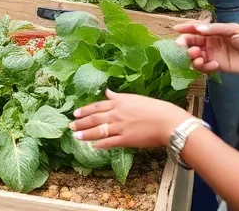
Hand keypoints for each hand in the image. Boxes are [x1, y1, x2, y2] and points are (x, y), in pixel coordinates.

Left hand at [70, 90, 192, 150]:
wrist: (168, 121)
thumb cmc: (155, 108)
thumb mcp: (134, 98)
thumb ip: (118, 97)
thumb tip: (107, 92)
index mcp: (119, 102)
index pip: (97, 106)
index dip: (85, 110)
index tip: (75, 113)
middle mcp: (116, 114)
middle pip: (94, 118)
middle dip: (81, 122)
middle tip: (70, 126)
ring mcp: (120, 127)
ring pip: (98, 131)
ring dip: (86, 134)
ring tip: (76, 136)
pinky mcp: (126, 139)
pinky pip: (110, 142)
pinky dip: (100, 144)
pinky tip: (93, 146)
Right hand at [175, 21, 238, 75]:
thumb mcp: (233, 30)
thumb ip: (214, 29)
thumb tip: (197, 28)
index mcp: (213, 31)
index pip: (195, 29)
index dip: (185, 29)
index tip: (176, 29)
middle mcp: (210, 43)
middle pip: (191, 43)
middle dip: (186, 45)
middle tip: (186, 48)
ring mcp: (213, 55)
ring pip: (195, 57)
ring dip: (193, 57)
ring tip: (199, 57)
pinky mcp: (218, 67)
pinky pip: (205, 68)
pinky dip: (205, 67)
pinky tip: (213, 65)